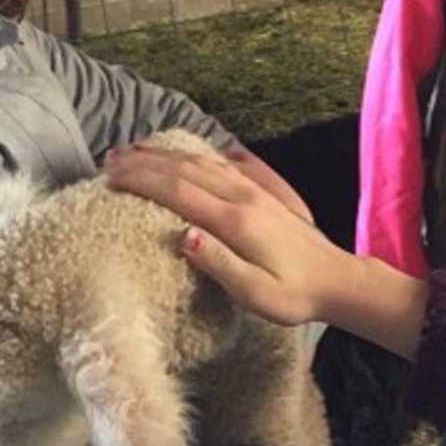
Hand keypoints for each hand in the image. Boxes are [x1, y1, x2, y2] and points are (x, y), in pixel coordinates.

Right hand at [105, 146, 349, 327]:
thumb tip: (182, 236)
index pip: (177, 191)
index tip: (109, 177)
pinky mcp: (263, 191)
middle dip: (143, 162)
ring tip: (132, 150)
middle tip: (108, 161)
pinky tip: (181, 152)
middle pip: (183, 169)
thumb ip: (219, 264)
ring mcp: (254, 190)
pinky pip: (221, 162)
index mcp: (235, 222)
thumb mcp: (255, 294)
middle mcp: (242, 197)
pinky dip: (193, 154)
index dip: (141, 180)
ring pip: (201, 160)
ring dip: (164, 154)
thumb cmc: (293, 295)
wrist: (337, 280)